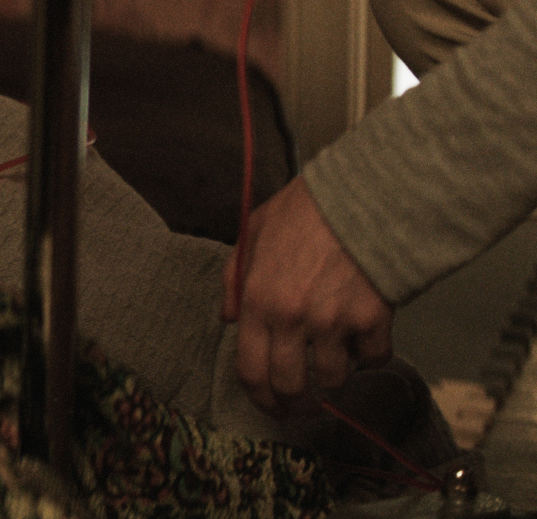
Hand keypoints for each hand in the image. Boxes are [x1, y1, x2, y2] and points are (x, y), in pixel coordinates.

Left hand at [225, 176, 393, 415]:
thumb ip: (234, 280)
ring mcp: (334, 321)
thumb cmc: (303, 212)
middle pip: (291, 386)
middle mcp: (292, 319)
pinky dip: (371, 357)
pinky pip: (374, 358)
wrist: (360, 196)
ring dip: (335, 377)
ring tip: (335, 364)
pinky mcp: (373, 318)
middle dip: (296, 404)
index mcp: (257, 302)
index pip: (250, 369)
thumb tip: (227, 319)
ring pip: (334, 378)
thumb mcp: (252, 236)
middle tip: (303, 405)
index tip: (269, 405)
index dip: (259, 397)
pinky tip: (365, 342)